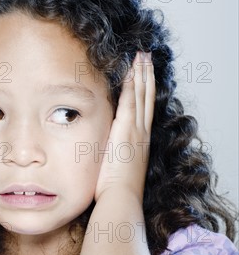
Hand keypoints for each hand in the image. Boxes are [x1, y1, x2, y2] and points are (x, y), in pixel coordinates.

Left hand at [94, 51, 155, 202]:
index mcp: (140, 141)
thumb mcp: (118, 169)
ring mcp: (136, 130)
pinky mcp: (127, 129)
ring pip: (141, 95)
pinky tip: (131, 69)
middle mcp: (142, 133)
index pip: (144, 110)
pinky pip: (131, 101)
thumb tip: (106, 154)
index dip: (145, 91)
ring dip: (142, 74)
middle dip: (147, 76)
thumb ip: (114, 156)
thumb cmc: (115, 190)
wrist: (120, 198)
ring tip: (142, 56)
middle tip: (147, 58)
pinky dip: (132, 84)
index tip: (144, 75)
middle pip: (147, 97)